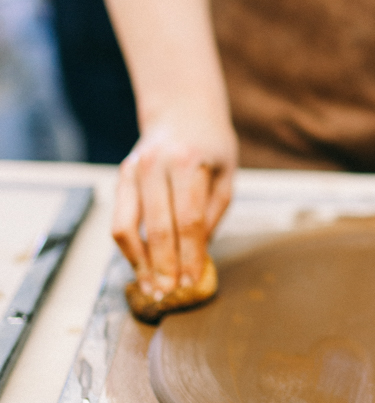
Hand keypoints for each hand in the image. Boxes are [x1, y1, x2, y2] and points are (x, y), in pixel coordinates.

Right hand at [112, 113, 237, 299]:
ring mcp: (132, 170)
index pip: (189, 220)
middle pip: (159, 228)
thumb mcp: (226, 172)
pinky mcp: (121, 177)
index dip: (191, 255)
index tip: (194, 281)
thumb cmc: (211, 144)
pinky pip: (120, 220)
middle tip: (171, 294)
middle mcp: (154, 165)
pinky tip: (141, 267)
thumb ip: (213, 212)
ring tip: (151, 289)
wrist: (182, 107)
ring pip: (128, 228)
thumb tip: (199, 254)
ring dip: (140, 263)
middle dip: (165, 267)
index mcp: (187, 162)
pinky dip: (129, 248)